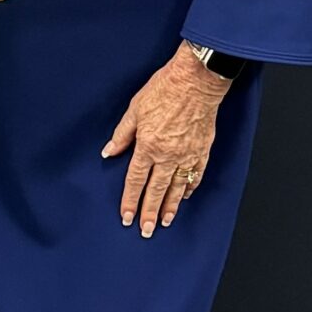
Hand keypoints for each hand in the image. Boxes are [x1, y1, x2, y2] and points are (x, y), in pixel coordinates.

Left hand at [103, 46, 228, 238]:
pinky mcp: (202, 150)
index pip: (135, 181)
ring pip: (177, 188)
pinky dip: (190, 187)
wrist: (196, 80)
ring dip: (170, 207)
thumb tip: (109, 151)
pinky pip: (196, 175)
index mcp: (148, 146)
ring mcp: (187, 155)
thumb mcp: (135, 109)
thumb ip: (122, 134)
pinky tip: (186, 196)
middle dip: (149, 213)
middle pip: (156, 191)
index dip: (130, 201)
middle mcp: (167, 155)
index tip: (127, 216)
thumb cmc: (165, 89)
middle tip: (145, 231)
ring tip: (164, 222)